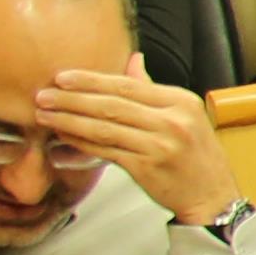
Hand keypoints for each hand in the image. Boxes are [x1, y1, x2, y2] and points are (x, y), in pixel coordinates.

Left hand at [34, 64, 241, 232]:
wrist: (211, 195)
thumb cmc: (195, 155)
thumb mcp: (185, 115)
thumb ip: (152, 89)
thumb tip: (133, 60)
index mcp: (181, 101)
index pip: (127, 85)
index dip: (91, 80)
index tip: (63, 77)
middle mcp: (172, 121)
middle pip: (112, 104)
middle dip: (72, 98)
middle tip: (43, 95)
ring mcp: (160, 145)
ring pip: (104, 128)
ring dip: (69, 120)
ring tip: (45, 114)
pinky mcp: (147, 168)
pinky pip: (106, 150)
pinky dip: (81, 142)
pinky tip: (64, 136)